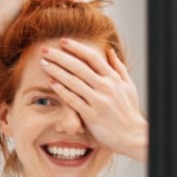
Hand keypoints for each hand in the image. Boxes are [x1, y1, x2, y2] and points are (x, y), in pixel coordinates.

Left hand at [40, 38, 147, 161]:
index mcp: (114, 78)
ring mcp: (98, 101)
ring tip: (43, 63)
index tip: (62, 41)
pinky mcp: (91, 115)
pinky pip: (73, 100)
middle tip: (45, 49)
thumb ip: (119, 68)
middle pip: (79, 66)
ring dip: (56, 70)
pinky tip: (50, 82)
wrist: (132, 136)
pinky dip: (61, 90)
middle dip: (60, 56)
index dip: (76, 47)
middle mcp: (106, 87)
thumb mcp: (128, 87)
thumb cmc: (129, 111)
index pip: (92, 57)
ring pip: (73, 81)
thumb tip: (109, 51)